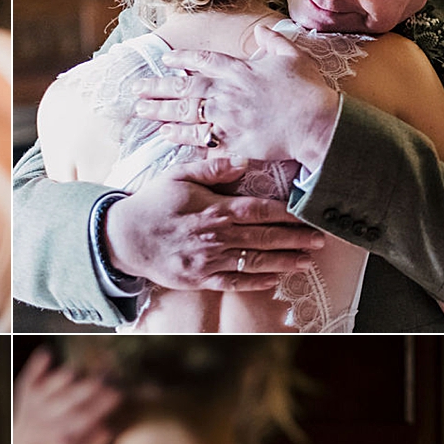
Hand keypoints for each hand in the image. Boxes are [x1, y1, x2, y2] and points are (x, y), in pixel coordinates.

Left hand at [14, 348, 119, 443]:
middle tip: (108, 376)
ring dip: (77, 374)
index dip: (106, 401)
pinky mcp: (27, 392)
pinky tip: (49, 355)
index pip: (90, 414)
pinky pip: (33, 373)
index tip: (118, 392)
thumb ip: (99, 440)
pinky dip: (40, 363)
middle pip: (78, 394)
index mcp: (65, 435)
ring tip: (86, 375)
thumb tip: (110, 421)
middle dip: (97, 383)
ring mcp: (37, 403)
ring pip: (61, 380)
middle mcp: (50, 418)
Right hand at [103, 159, 324, 291]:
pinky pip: (233, 283)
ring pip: (254, 262)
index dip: (287, 213)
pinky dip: (256, 283)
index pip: (259, 210)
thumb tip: (243, 160)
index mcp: (213, 210)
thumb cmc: (152, 203)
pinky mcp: (200, 279)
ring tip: (307, 261)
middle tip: (320, 240)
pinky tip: (275, 279)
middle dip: (295, 239)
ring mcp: (208, 261)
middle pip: (264, 237)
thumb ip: (212, 169)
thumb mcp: (178, 175)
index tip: (309, 213)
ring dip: (284, 262)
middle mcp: (215, 237)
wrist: (123, 238)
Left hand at [132, 24, 341, 167]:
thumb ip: (273, 41)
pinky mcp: (232, 142)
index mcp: (240, 71)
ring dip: (161, 111)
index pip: (203, 61)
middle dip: (157, 87)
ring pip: (185, 113)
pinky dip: (181, 137)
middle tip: (134, 89)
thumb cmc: (308, 91)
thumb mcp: (293, 56)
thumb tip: (262, 30)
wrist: (317, 124)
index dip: (181, 59)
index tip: (164, 59)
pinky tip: (165, 135)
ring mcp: (228, 119)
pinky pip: (199, 139)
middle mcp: (228, 93)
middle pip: (184, 88)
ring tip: (141, 110)